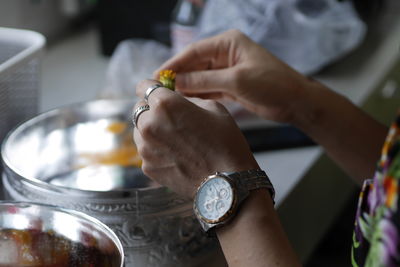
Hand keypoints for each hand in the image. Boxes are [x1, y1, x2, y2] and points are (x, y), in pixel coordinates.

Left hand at [133, 80, 258, 197]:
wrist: (226, 181)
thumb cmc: (225, 142)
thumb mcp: (213, 107)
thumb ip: (188, 100)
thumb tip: (176, 100)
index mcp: (165, 104)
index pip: (145, 86)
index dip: (151, 87)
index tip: (156, 91)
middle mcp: (149, 124)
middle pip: (139, 109)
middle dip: (151, 109)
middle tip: (168, 116)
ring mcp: (145, 148)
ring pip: (140, 130)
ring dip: (151, 129)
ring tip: (173, 138)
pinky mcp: (147, 166)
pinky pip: (146, 150)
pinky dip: (155, 148)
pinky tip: (175, 154)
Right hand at [155, 29, 313, 123]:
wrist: (295, 102)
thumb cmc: (271, 84)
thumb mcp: (236, 80)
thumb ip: (205, 81)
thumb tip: (177, 82)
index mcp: (228, 43)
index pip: (194, 51)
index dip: (174, 64)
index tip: (158, 76)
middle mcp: (226, 54)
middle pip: (194, 65)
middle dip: (178, 77)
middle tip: (160, 90)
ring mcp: (227, 71)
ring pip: (200, 78)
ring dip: (186, 88)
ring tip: (170, 99)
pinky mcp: (230, 86)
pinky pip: (208, 89)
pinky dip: (198, 95)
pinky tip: (186, 103)